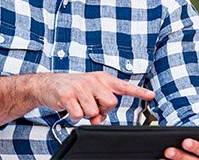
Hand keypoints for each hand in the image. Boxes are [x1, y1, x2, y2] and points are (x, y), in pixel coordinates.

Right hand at [33, 72, 154, 123]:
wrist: (47, 84)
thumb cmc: (72, 89)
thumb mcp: (89, 93)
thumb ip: (100, 105)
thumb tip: (99, 119)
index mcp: (101, 78)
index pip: (123, 86)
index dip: (138, 91)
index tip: (151, 95)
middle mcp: (92, 81)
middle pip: (110, 103)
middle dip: (102, 109)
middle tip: (91, 104)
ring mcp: (80, 87)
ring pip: (93, 112)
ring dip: (86, 113)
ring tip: (78, 103)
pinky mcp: (68, 95)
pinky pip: (79, 115)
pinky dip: (74, 115)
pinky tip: (69, 106)